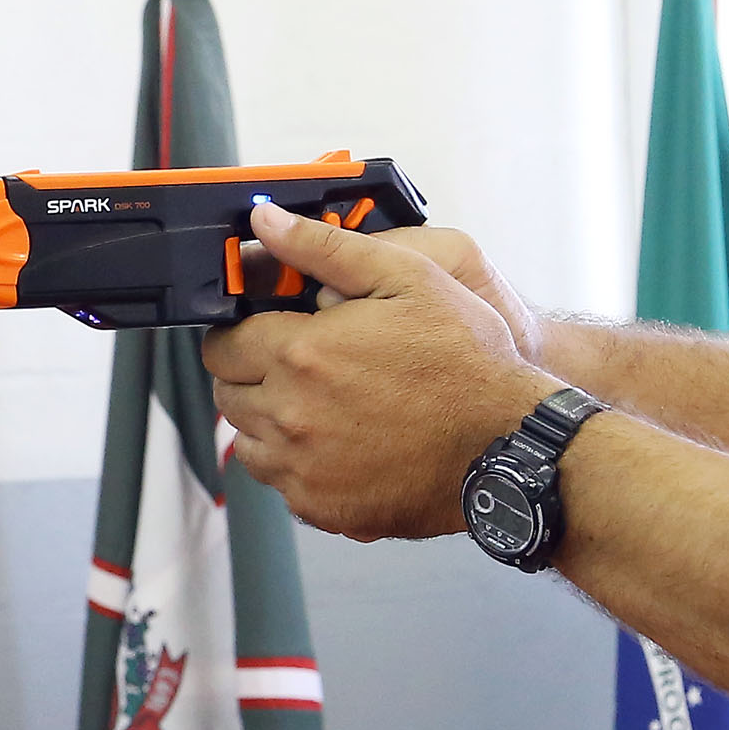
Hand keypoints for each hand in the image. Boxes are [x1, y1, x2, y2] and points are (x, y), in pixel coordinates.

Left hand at [202, 200, 548, 541]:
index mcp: (300, 354)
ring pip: (248, 442)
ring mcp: (304, 469)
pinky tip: (339, 443)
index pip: (221, 345)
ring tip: (318, 405)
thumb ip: (323, 247)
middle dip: (250, 375)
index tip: (264, 332)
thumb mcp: (405, 276)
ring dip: (268, 421)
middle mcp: (291, 416)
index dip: (239, 333)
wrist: (507, 442)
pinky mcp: (322, 508)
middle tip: (296, 366)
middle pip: (227, 395)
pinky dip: (297, 464)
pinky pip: (282, 484)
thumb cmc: (466, 358)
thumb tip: (264, 221)